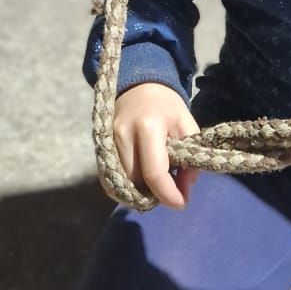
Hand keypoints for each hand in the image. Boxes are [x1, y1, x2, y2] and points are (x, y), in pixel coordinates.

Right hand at [111, 83, 200, 208]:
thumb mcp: (187, 125)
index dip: (168, 194)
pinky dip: (124, 187)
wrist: (139, 85)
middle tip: (170, 192)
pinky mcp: (100, 146)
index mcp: (147, 127)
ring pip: (121, 182)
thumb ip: (190, 159)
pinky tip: (138, 184)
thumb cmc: (167, 106)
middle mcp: (122, 135)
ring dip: (139, 192)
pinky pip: (108, 178)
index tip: (181, 203)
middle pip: (135, 181)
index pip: (154, 173)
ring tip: (155, 187)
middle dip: (154, 195)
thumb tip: (185, 190)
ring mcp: (107, 141)